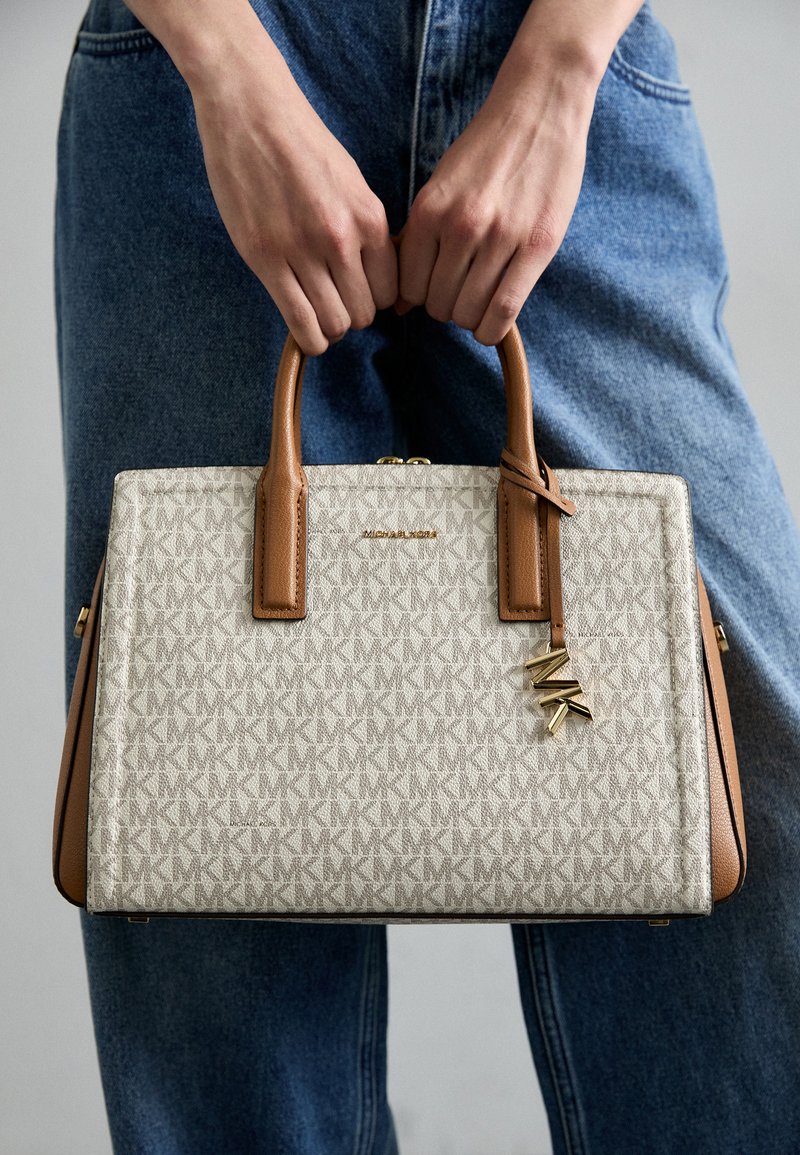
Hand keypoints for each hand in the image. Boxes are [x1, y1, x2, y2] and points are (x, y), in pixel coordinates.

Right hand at [135, 1, 393, 355]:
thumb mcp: (352, 183)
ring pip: (334, 323)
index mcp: (369, 219)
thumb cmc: (302, 144)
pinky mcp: (265, 258)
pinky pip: (299, 322)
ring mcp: (301, 251)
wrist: (250, 110)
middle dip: (353, 315)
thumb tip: (378, 278)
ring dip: (329, 327)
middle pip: (363, 313)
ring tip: (318, 312)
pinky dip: (309, 338)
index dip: (376, 299)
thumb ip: (366, 230)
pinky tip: (308, 334)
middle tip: (336, 302)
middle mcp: (340, 239)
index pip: (390, 291)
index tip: (360, 293)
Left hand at [395, 61, 597, 344]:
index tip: (436, 291)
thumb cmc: (486, 151)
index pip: (411, 289)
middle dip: (448, 309)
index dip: (422, 299)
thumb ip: (420, 242)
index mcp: (430, 211)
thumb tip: (402, 306)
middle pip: (440, 305)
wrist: (539, 106)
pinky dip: (493, 328)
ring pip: (470, 312)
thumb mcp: (439, 188)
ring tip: (481, 301)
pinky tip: (493, 323)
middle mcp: (461, 226)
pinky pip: (505, 310)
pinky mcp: (537, 245)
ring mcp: (500, 236)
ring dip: (472, 318)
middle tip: (463, 294)